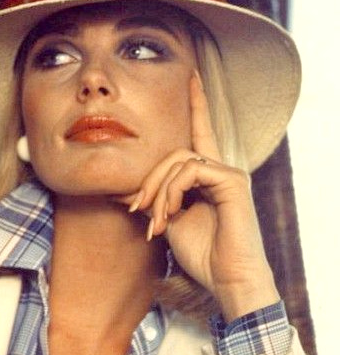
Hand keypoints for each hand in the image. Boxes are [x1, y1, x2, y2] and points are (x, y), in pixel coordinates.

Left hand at [124, 71, 278, 321]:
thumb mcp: (170, 222)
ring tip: (156, 222)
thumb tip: (122, 189)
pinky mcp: (233, 181)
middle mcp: (221, 170)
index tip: (191, 75)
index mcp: (208, 177)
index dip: (196, 104)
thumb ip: (154, 200)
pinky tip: (171, 215)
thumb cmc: (203, 255)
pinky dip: (172, 191)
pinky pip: (190, 171)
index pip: (201, 133)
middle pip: (174, 152)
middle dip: (148, 179)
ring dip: (158, 191)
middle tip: (135, 209)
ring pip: (178, 160)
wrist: (227, 280)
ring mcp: (229, 174)